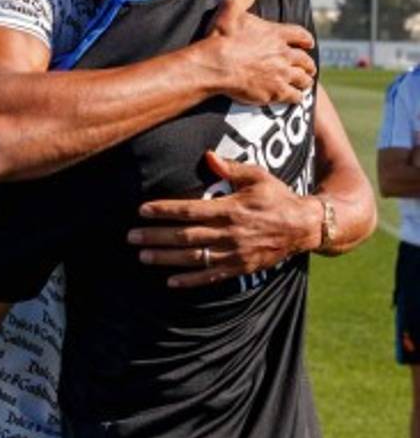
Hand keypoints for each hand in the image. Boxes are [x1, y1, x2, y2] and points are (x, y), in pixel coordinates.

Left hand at [128, 151, 321, 287]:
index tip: (142, 210)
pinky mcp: (241, 268)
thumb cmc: (278, 196)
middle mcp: (230, 233)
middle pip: (185, 236)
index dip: (164, 211)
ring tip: (143, 256)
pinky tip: (170, 281)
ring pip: (194, 258)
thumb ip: (231, 168)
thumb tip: (208, 156)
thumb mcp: (258, 176)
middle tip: (131, 237)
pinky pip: (211, 277)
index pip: (190, 210)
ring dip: (166, 259)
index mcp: (231, 209)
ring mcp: (235, 253)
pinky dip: (190, 281)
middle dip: (156, 237)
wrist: (305, 226)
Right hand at [191, 0, 315, 104]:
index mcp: (276, 34)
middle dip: (308, 64)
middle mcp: (283, 54)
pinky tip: (296, 98)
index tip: (309, 44)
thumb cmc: (221, 38)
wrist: (215, 66)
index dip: (306, 40)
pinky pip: (294, 96)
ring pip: (303, 79)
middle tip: (308, 68)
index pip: (300, 35)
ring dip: (305, 81)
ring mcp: (281, 74)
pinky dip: (297, 97)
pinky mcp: (275, 92)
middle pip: (304, 60)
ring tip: (305, 84)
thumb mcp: (230, 10)